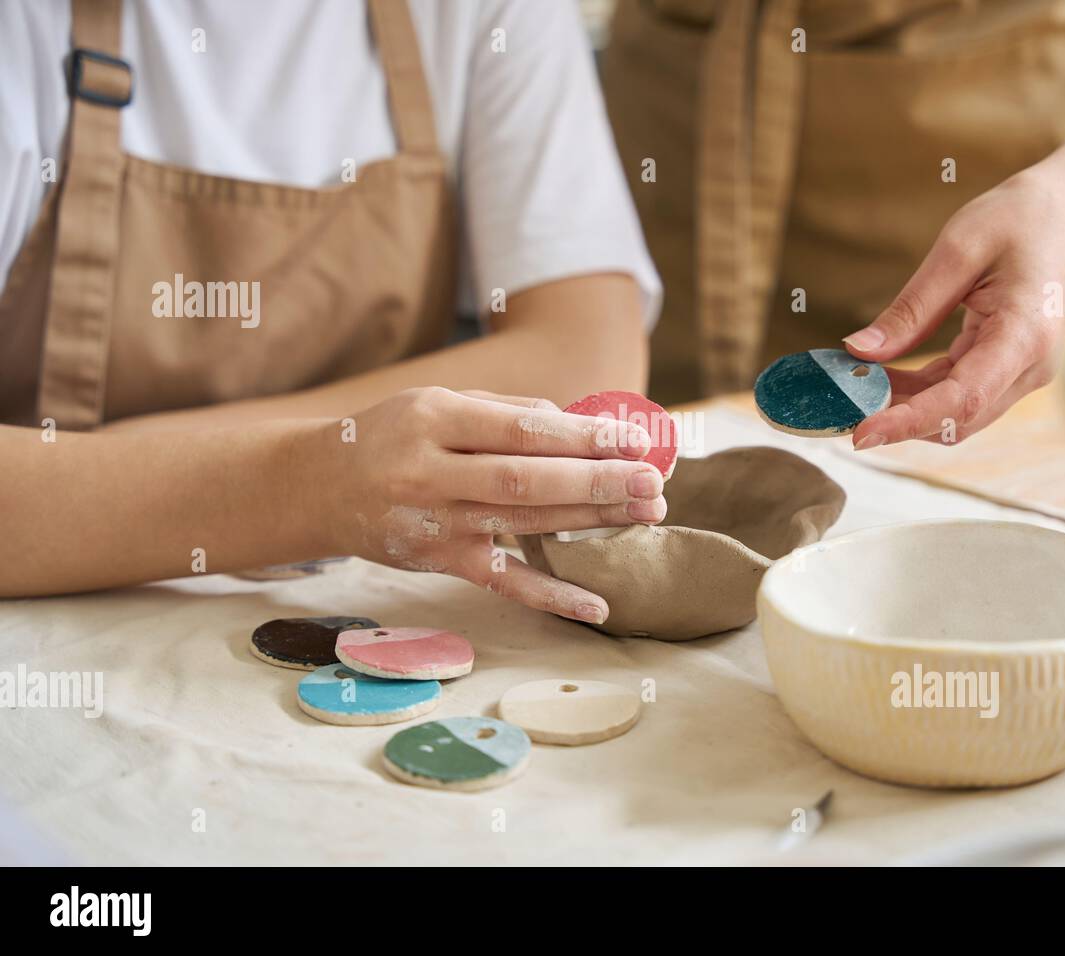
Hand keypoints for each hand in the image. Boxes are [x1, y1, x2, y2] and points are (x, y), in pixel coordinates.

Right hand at [318, 387, 666, 623]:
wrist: (320, 485)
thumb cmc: (393, 436)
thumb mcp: (437, 403)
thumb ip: (506, 412)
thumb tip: (581, 425)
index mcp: (434, 418)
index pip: (522, 428)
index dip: (582, 436)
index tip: (634, 439)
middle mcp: (431, 471)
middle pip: (527, 478)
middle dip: (597, 480)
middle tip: (653, 482)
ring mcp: (434, 522)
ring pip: (522, 522)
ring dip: (591, 520)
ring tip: (645, 513)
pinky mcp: (439, 563)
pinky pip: (502, 581)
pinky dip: (551, 596)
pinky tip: (597, 605)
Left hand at [842, 163, 1064, 446]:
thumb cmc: (1025, 215)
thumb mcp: (958, 249)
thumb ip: (911, 309)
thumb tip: (859, 352)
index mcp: (1024, 335)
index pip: (960, 400)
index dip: (907, 422)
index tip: (859, 433)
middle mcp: (1031, 366)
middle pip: (956, 420)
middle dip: (896, 420)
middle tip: (838, 405)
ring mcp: (1025, 371)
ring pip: (956, 415)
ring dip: (905, 408)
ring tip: (853, 387)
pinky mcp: (1012, 366)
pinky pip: (961, 394)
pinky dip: (920, 393)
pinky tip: (882, 375)